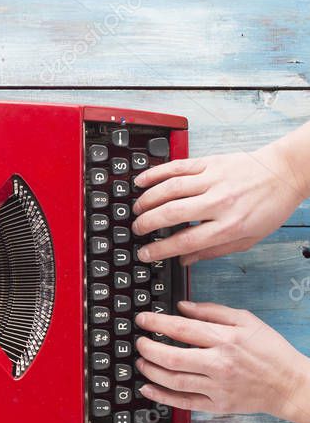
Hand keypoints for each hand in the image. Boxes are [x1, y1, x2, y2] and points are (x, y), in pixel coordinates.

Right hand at [132, 141, 309, 265]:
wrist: (286, 172)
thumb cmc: (269, 206)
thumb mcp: (248, 239)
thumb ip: (213, 251)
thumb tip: (184, 260)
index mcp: (229, 225)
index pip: (185, 241)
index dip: (159, 249)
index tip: (145, 253)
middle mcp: (219, 202)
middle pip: (171, 214)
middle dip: (146, 224)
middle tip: (136, 229)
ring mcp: (213, 179)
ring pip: (169, 189)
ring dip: (147, 200)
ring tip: (136, 209)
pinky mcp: (210, 162)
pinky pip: (176, 167)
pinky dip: (155, 173)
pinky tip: (141, 182)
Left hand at [134, 301, 309, 422]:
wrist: (290, 385)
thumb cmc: (270, 351)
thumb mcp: (246, 321)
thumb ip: (212, 312)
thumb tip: (181, 307)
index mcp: (225, 340)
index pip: (182, 329)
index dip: (156, 323)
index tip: (142, 320)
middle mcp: (219, 364)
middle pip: (172, 358)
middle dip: (148, 349)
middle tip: (139, 342)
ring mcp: (217, 387)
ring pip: (174, 381)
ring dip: (150, 371)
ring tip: (141, 362)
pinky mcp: (217, 405)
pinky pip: (183, 402)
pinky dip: (161, 396)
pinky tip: (147, 388)